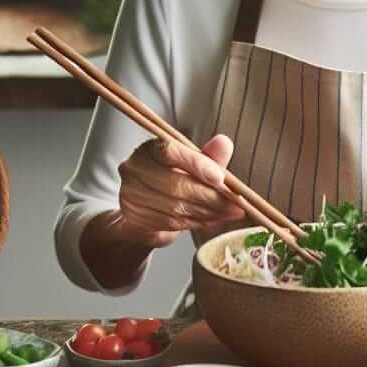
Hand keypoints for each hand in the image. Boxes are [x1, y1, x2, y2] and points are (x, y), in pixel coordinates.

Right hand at [115, 133, 245, 248]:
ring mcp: (132, 194)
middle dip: (210, 196)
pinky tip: (212, 219)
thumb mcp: (192, 163)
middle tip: (235, 203)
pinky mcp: (135, 217)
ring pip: (176, 207)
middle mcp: (135, 168)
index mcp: (150, 148)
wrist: (146, 207)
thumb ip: (209, 156)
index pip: (170, 152)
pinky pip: (172, 222)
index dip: (197, 164)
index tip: (221, 178)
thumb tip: (224, 143)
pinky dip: (197, 222)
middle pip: (176, 184)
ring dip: (208, 212)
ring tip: (229, 212)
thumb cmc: (172, 178)